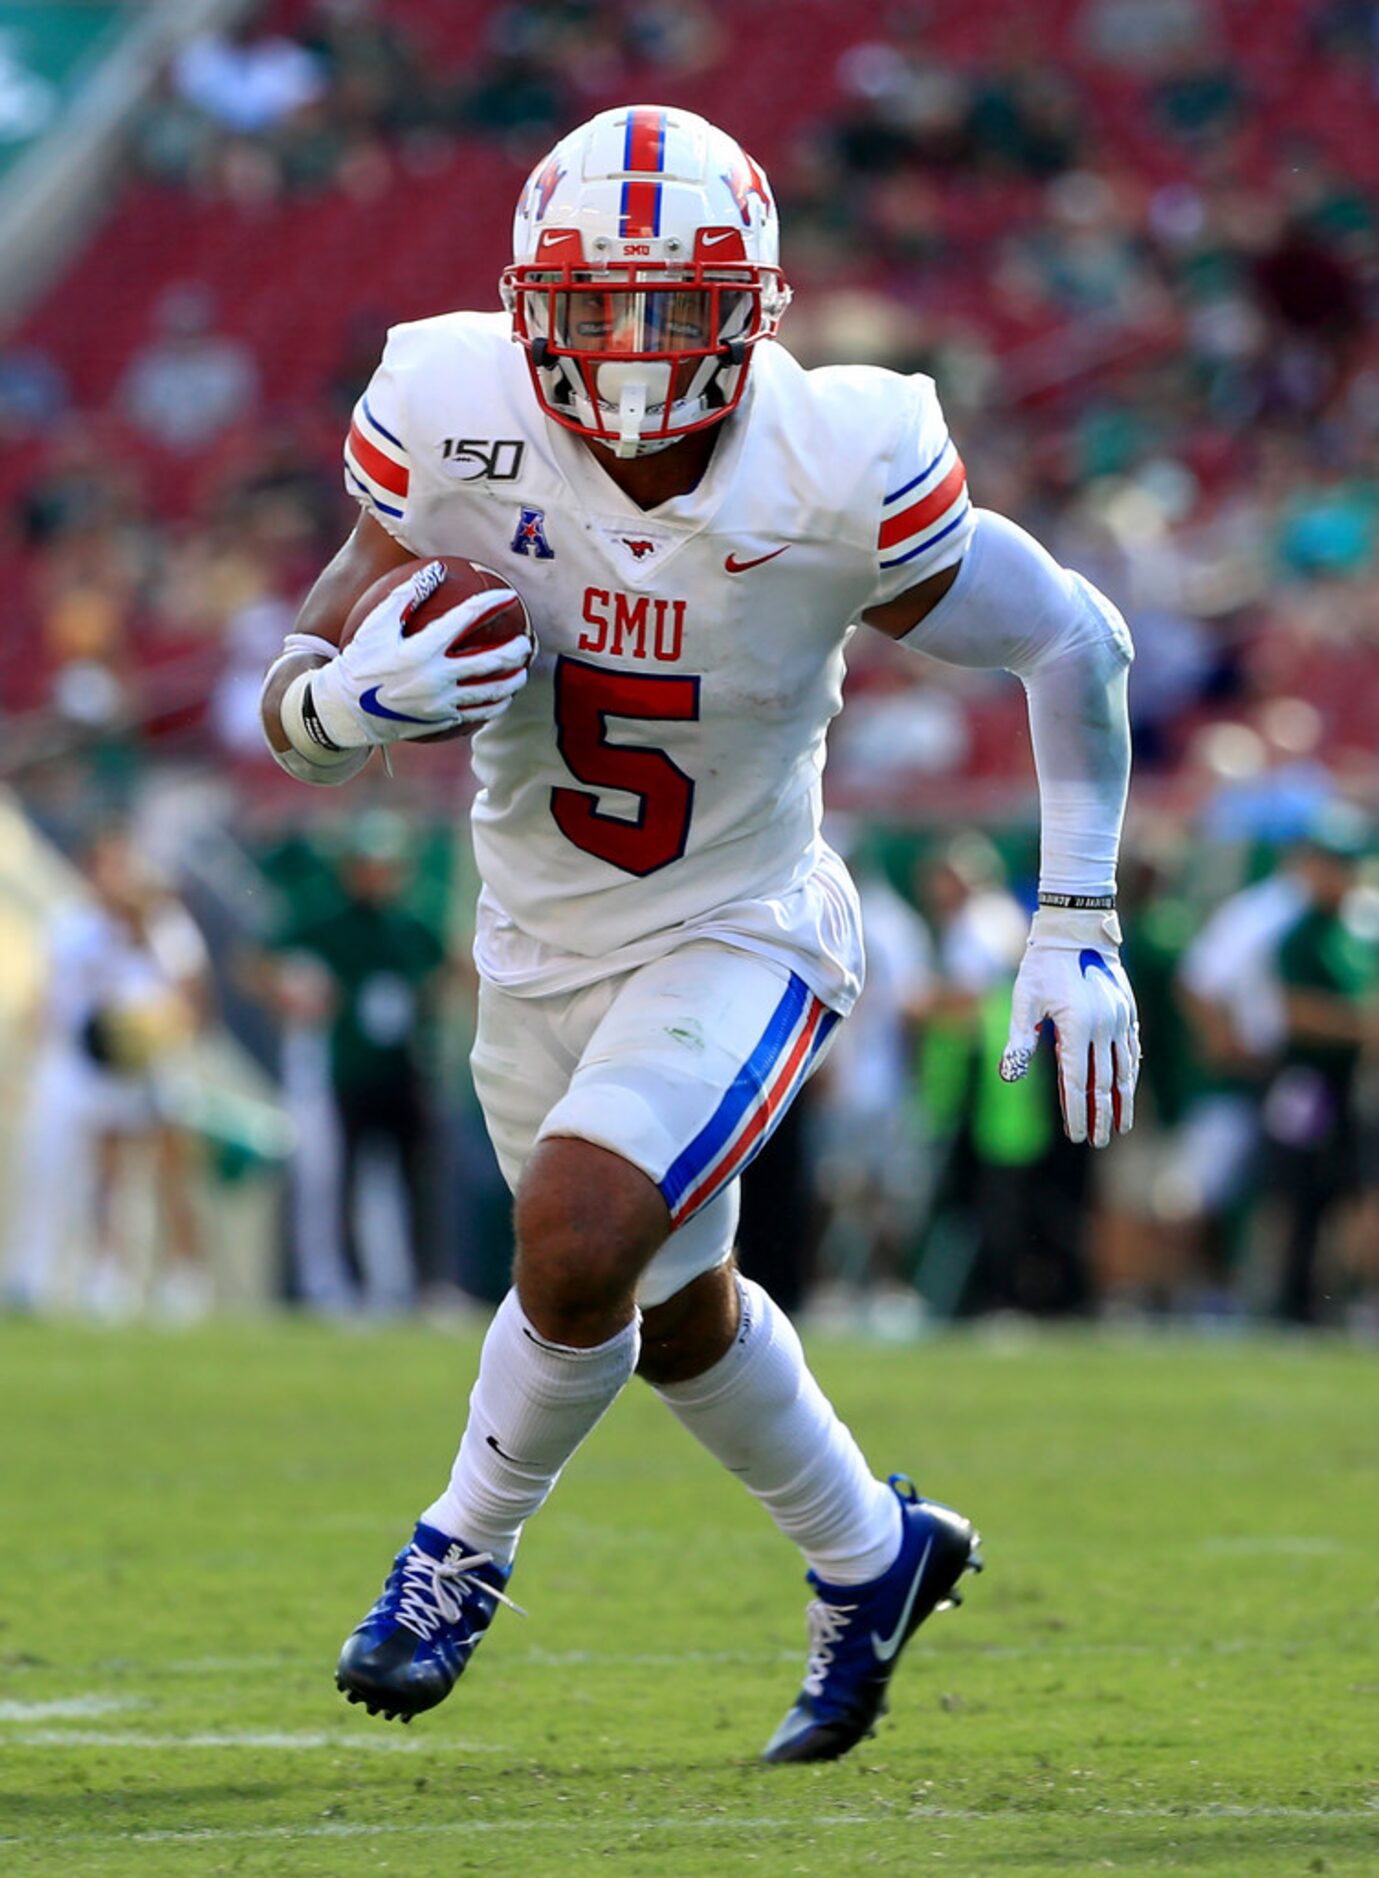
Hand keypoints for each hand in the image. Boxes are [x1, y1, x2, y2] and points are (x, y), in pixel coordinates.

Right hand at [309, 568, 533, 747]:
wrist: (347, 711)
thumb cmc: (361, 661)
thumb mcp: (376, 624)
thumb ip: (407, 595)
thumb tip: (436, 569)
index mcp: (421, 650)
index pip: (465, 620)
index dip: (490, 604)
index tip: (508, 596)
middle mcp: (436, 678)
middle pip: (490, 662)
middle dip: (515, 650)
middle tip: (526, 642)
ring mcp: (442, 703)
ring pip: (490, 692)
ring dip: (512, 681)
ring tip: (523, 672)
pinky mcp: (442, 721)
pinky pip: (477, 714)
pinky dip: (496, 705)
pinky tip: (503, 698)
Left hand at [1000, 905, 1138, 1147]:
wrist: (1077, 927)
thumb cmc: (1043, 964)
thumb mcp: (1024, 999)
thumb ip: (1019, 1040)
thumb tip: (1008, 1077)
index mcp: (1077, 1026)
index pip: (1079, 1081)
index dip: (1077, 1111)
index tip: (1076, 1136)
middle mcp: (1104, 1026)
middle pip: (1106, 1082)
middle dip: (1102, 1115)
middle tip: (1098, 1141)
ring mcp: (1121, 1018)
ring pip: (1125, 1069)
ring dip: (1122, 1101)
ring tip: (1120, 1127)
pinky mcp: (1128, 1010)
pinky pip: (1132, 1050)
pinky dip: (1130, 1073)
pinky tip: (1128, 1090)